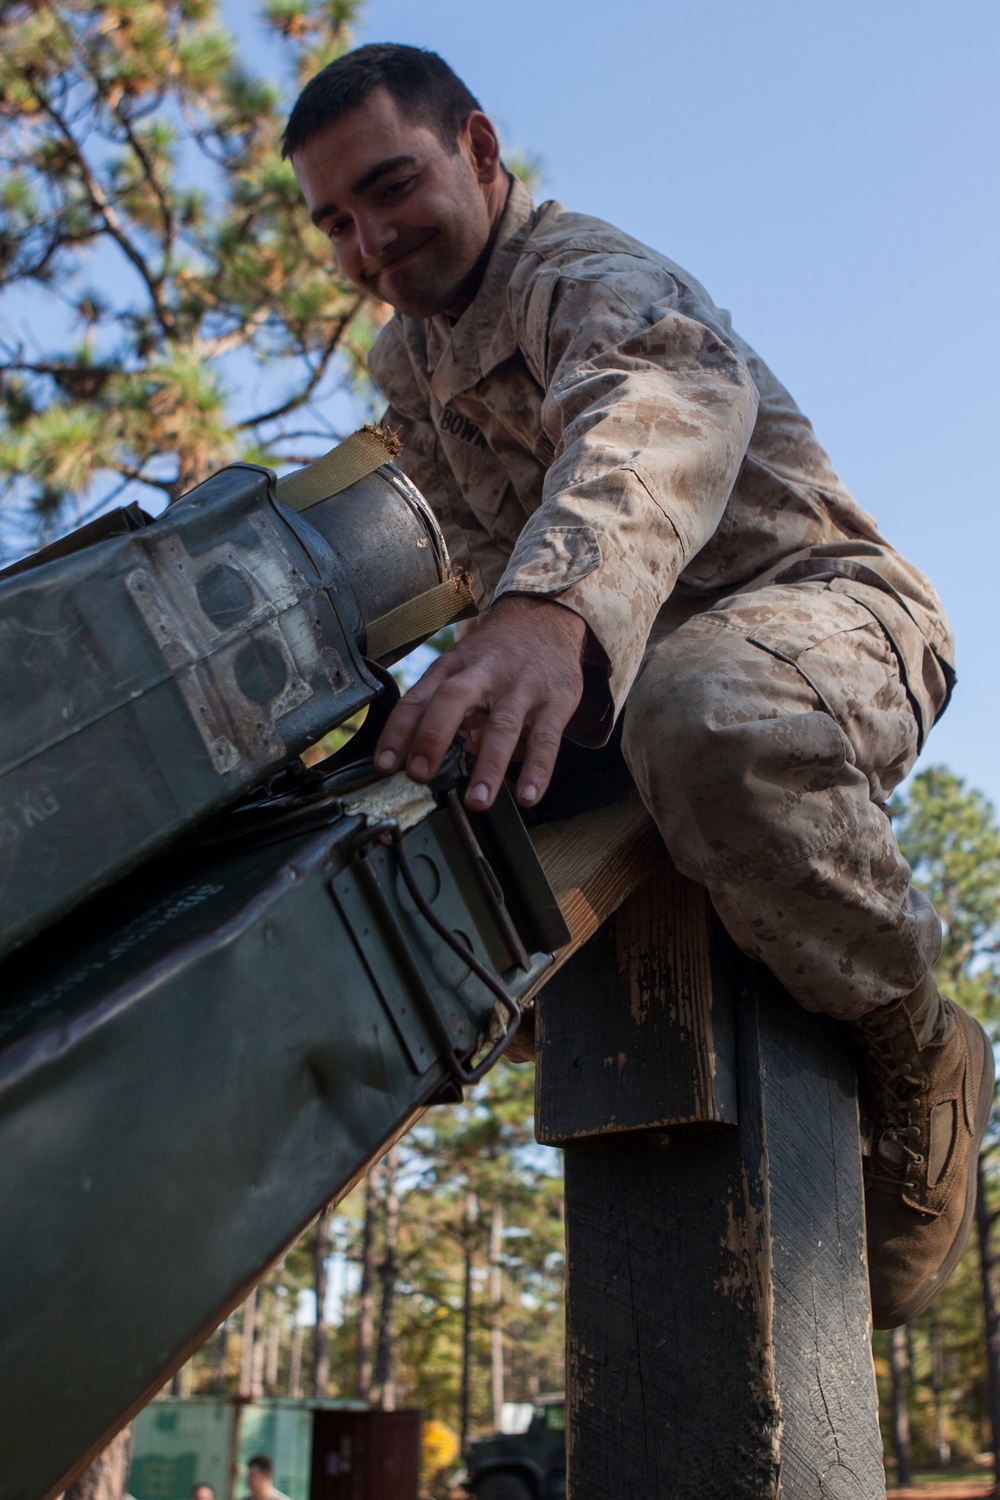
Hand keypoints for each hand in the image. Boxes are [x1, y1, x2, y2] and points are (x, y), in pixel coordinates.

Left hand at [374, 594, 586, 809]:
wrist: (546, 620)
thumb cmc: (495, 655)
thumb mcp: (460, 668)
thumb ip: (441, 709)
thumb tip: (416, 760)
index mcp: (453, 667)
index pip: (418, 698)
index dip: (398, 732)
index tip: (385, 764)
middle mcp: (484, 673)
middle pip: (454, 700)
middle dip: (433, 737)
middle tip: (420, 775)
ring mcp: (522, 687)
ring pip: (502, 726)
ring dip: (489, 766)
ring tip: (477, 800)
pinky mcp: (555, 701)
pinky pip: (546, 739)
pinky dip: (538, 770)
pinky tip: (528, 795)